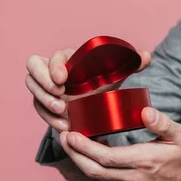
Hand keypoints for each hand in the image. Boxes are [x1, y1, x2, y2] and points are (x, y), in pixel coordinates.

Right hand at [25, 48, 151, 131]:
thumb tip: (147, 56)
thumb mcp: (116, 74)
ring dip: (44, 101)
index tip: (63, 78)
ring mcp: (45, 86)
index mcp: (68, 57)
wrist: (95, 99)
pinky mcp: (43, 102)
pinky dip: (48, 117)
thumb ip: (131, 64)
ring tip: (63, 113)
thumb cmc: (102, 81)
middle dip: (42, 82)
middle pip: (33, 67)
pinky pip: (38, 107)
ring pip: (32, 88)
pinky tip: (63, 125)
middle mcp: (52, 69)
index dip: (54, 66)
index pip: (54, 56)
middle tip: (59, 96)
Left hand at [58, 107, 180, 180]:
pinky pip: (103, 177)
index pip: (107, 157)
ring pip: (96, 175)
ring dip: (79, 159)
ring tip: (70, 141)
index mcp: (143, 162)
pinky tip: (86, 150)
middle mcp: (132, 177)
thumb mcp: (179, 136)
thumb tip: (145, 111)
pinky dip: (91, 164)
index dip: (84, 147)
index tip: (70, 133)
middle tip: (63, 135)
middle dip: (74, 153)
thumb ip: (162, 123)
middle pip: (93, 169)